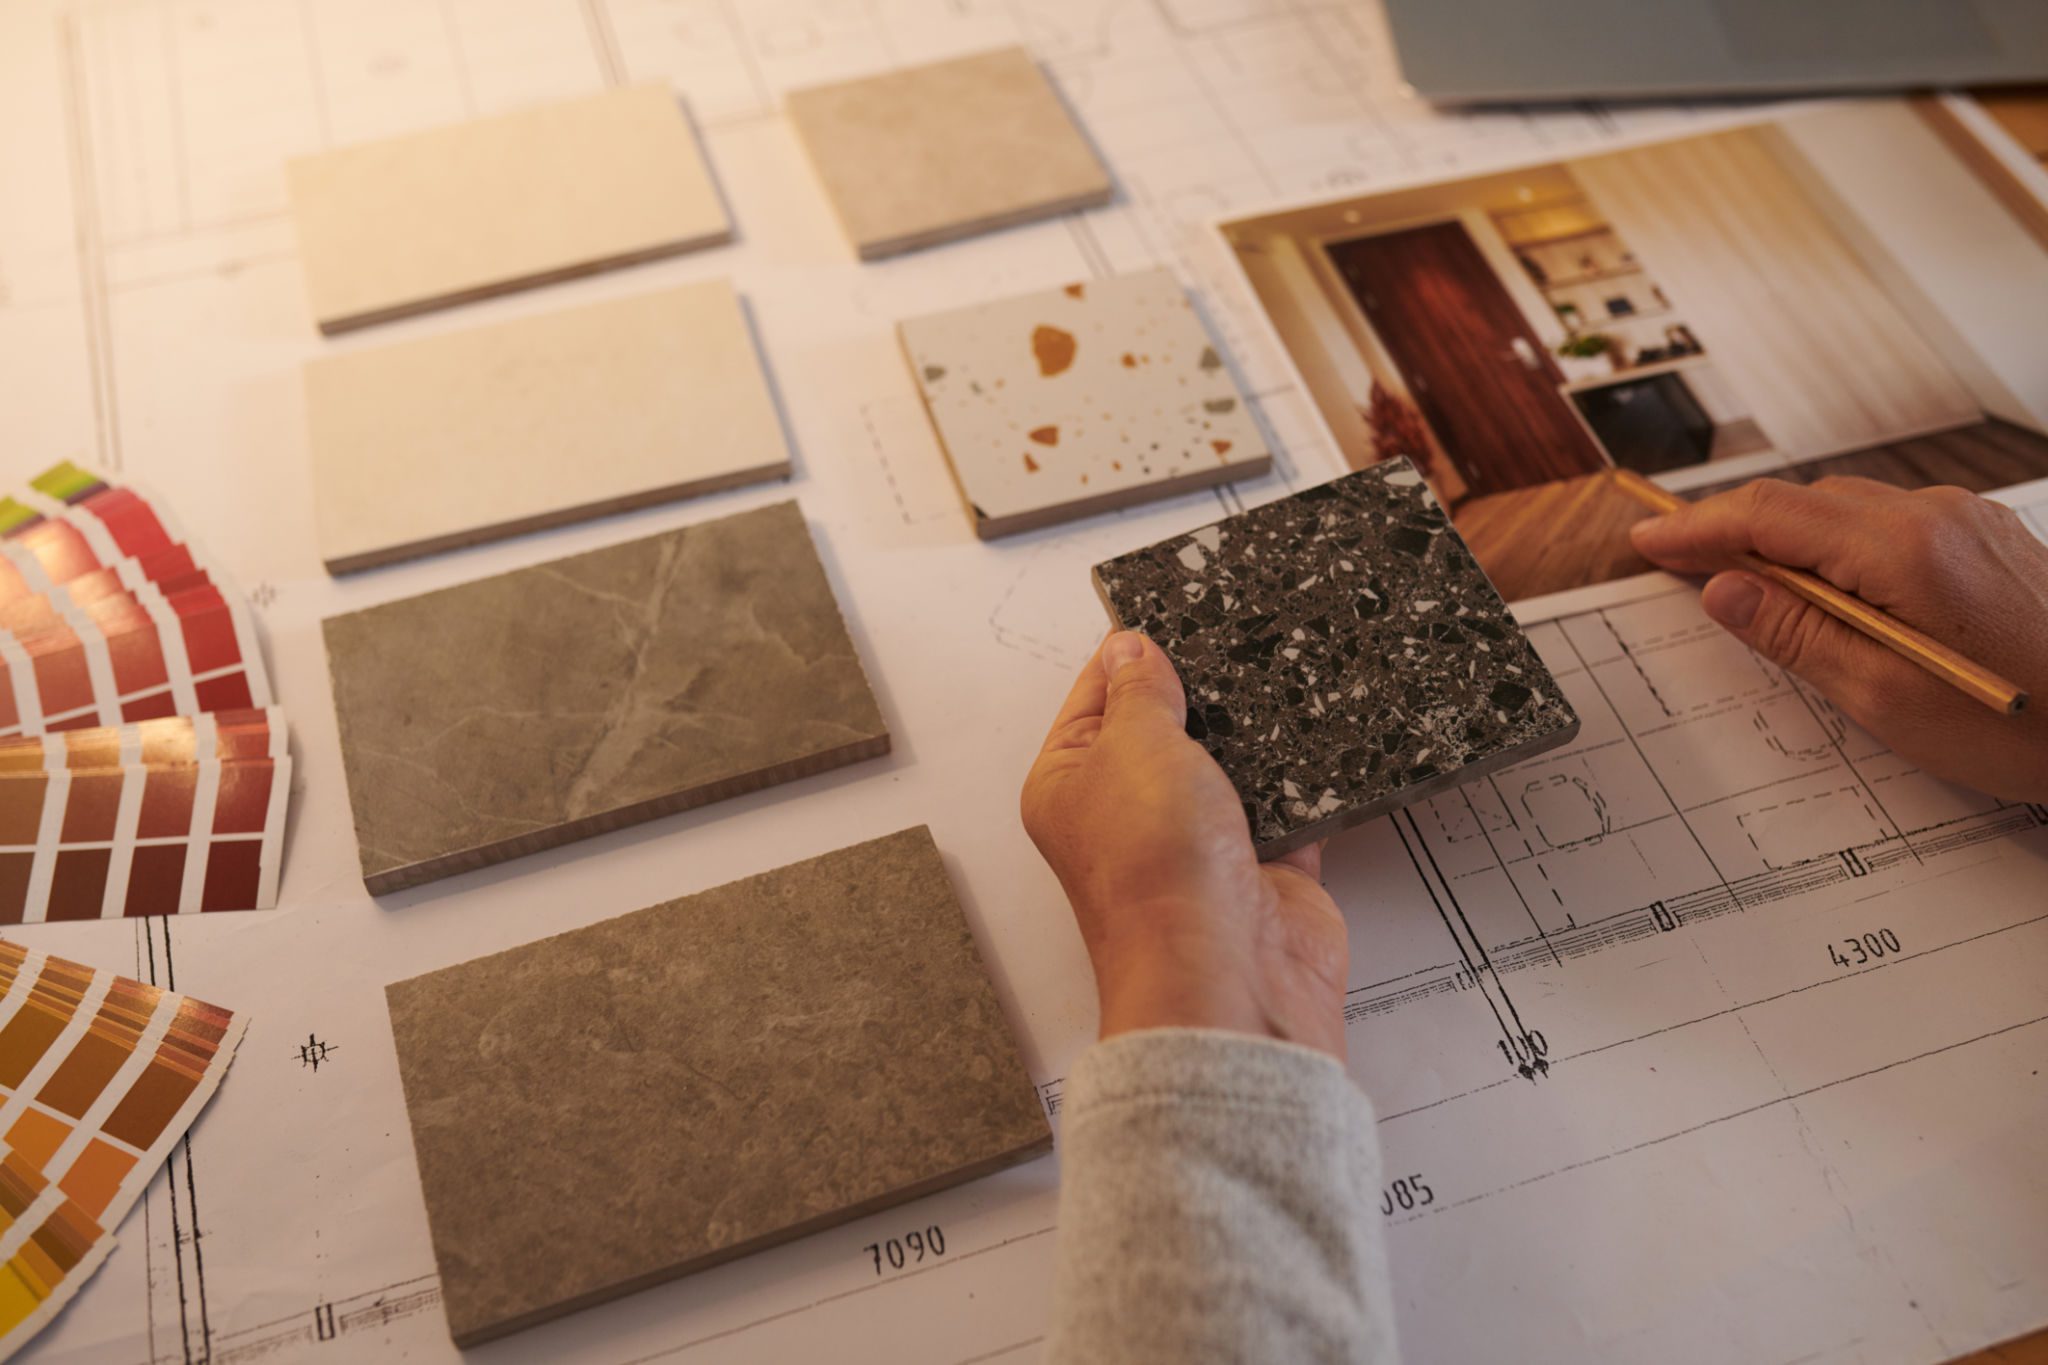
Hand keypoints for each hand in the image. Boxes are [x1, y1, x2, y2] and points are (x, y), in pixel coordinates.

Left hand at [1021, 631, 1349, 1059]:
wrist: (1228, 973)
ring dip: (1256, 730)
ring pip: (1232, 764)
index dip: (1128, 653)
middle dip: (1200, 689)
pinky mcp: (1266, 864)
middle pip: (1166, 729)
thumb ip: (1141, 691)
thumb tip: (1133, 648)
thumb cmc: (1156, 871)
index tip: (1167, 610)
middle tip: (1237, 630)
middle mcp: (1130, 813)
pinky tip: (1321, 727)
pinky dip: (1306, 776)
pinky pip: (1290, 803)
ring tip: (1283, 666)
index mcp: (1071, 785)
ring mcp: (1200, 841)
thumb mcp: (1135, 745)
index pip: (1095, 698)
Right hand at [1630, 477, 2047, 799]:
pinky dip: (1838, 546)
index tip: (1648, 538)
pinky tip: (1826, 590)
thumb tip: (1725, 589)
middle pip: (1804, 503)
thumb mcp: (1882, 695)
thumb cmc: (2020, 724)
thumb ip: (1795, 634)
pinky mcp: (1986, 539)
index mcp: (1901, 548)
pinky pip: (1889, 525)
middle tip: (1677, 565)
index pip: (1769, 516)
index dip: (1697, 527)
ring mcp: (1967, 521)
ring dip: (1787, 540)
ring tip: (1745, 585)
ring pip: (1846, 511)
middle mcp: (1936, 515)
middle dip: (1734, 530)